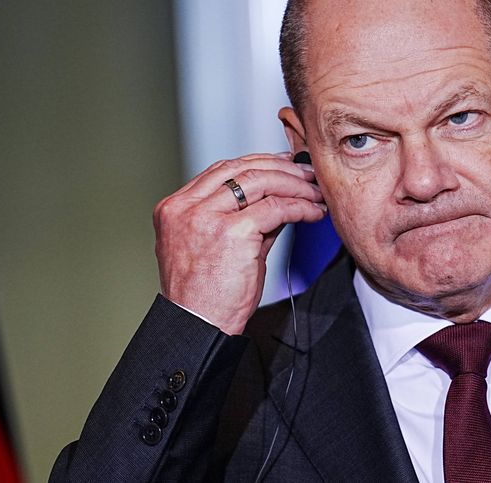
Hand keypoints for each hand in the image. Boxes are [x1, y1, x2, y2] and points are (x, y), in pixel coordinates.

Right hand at [153, 152, 325, 333]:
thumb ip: (243, 219)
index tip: (283, 166)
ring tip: (316, 193)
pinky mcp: (231, 232)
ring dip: (295, 184)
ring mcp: (206, 218)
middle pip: (240, 169)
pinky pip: (275, 208)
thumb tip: (279, 198)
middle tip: (307, 174)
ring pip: (260, 182)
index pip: (221, 170)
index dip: (257, 164)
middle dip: (280, 168)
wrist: (199, 327)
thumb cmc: (206, 296)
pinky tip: (313, 212)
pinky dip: (300, 206)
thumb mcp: (217, 247)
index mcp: (174, 208)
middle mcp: (185, 208)